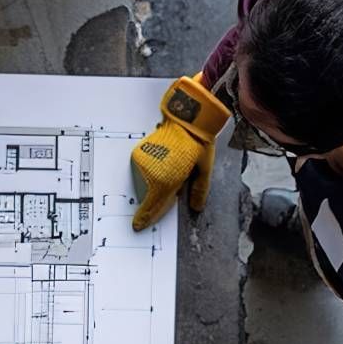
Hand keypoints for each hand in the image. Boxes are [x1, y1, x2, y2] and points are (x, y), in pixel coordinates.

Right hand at [131, 73, 229, 229]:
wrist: (186, 117)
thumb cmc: (197, 142)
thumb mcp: (204, 169)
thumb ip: (199, 191)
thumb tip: (196, 207)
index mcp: (166, 180)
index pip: (152, 205)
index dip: (145, 217)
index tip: (137, 226)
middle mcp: (151, 172)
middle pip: (151, 194)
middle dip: (161, 194)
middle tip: (177, 182)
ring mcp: (143, 162)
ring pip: (146, 182)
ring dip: (156, 182)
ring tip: (174, 167)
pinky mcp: (139, 153)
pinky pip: (143, 170)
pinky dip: (151, 171)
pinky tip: (165, 161)